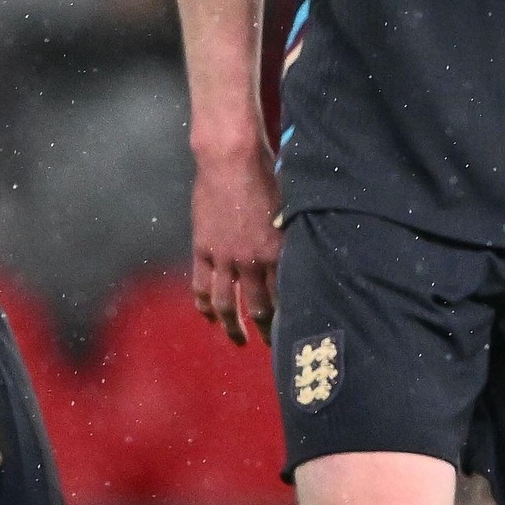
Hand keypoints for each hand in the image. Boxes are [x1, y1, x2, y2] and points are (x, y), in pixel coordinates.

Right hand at [189, 141, 283, 343]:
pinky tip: (208, 317)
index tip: (295, 328)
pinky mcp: (203, 250)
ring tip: (237, 340)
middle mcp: (251, 261)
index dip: (290, 316)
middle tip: (271, 344)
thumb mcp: (290, 209)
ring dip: (232, 326)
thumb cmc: (267, 176)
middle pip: (259, 307)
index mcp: (278, 251)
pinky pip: (201, 286)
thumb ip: (291, 237)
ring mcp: (224, 258)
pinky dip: (204, 305)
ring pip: (226, 304)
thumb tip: (302, 253)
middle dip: (266, 330)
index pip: (287, 295)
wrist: (230, 160)